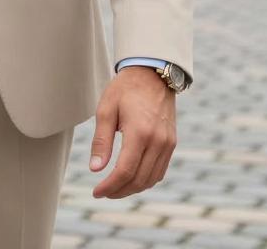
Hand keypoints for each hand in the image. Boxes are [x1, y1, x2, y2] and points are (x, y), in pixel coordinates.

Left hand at [88, 66, 177, 198]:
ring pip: (151, 179)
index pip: (125, 171)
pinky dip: (146, 179)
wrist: (152, 74)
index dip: (110, 186)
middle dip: (119, 191)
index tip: (96, 192)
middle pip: (139, 180)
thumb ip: (101, 141)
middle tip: (103, 192)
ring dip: (132, 188)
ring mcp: (167, 143)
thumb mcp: (106, 109)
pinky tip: (132, 178)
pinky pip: (160, 171)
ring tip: (115, 187)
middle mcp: (157, 141)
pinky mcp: (171, 143)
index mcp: (139, 132)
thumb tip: (95, 169)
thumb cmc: (125, 89)